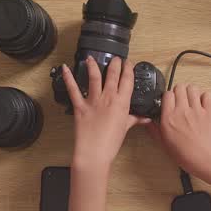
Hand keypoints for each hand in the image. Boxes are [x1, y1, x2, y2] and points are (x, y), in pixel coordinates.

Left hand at [62, 56, 149, 171]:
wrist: (94, 152)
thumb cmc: (110, 143)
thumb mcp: (125, 128)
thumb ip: (135, 120)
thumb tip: (145, 118)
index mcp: (122, 103)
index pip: (127, 81)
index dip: (128, 70)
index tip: (129, 63)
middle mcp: (108, 98)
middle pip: (112, 75)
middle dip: (115, 64)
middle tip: (116, 58)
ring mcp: (93, 101)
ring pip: (94, 78)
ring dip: (93, 66)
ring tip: (92, 58)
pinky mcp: (80, 106)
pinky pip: (73, 89)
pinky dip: (68, 78)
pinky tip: (65, 69)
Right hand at [147, 84, 210, 177]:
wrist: (204, 159)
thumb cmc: (185, 154)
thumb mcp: (163, 143)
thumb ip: (154, 130)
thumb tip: (147, 122)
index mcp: (169, 118)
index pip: (166, 94)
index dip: (167, 97)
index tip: (169, 102)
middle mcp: (182, 111)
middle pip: (179, 87)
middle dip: (178, 92)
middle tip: (180, 100)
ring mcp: (197, 110)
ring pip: (192, 88)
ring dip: (190, 92)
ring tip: (190, 101)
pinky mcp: (209, 112)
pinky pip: (208, 95)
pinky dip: (205, 97)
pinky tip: (202, 104)